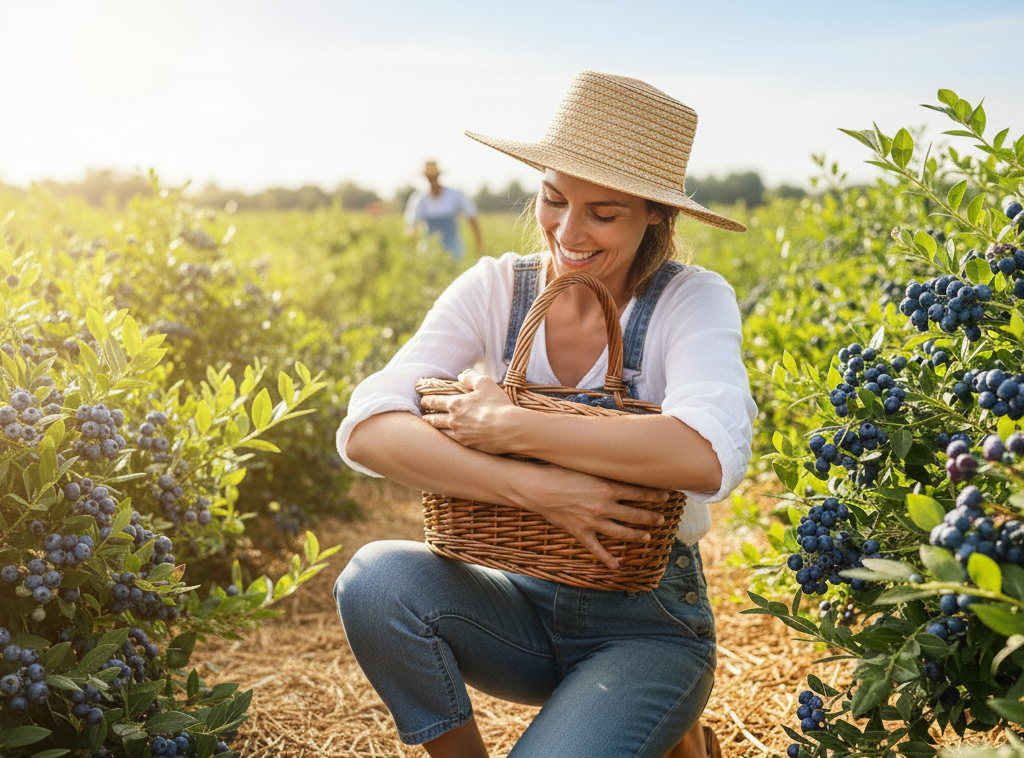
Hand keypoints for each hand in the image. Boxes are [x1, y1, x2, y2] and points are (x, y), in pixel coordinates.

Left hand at [420, 368, 521, 454]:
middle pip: (433, 418)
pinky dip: (445, 437)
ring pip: (439, 431)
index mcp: (455, 403)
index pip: (434, 401)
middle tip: (423, 416)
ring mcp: (459, 434)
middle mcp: (453, 420)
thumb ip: (471, 377)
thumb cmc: (497, 404)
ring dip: (433, 428)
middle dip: (426, 416)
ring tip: (430, 427)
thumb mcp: (485, 383)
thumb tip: (460, 375)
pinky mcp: (467, 444)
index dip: (426, 400)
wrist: (509, 429)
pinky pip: (450, 440)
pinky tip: (445, 436)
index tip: (422, 400)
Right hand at [521, 464, 671, 569]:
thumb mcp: (586, 466)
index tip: (666, 495)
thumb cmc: (559, 471)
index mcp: (607, 487)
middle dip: (650, 518)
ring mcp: (593, 522)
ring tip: (647, 538)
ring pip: (621, 533)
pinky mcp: (580, 532)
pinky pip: (597, 549)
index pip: (638, 492)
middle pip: (634, 515)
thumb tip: (619, 461)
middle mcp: (604, 506)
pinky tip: (617, 566)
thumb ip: (604, 468)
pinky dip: (607, 559)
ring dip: (637, 536)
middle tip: (660, 520)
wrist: (536, 488)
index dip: (654, 494)